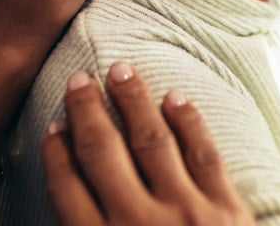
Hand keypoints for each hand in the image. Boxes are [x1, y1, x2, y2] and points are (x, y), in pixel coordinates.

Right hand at [42, 63, 254, 225]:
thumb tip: (69, 207)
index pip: (67, 189)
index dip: (56, 153)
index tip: (51, 124)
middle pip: (103, 154)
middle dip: (87, 112)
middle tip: (78, 79)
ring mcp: (186, 215)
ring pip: (152, 141)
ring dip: (133, 101)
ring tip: (121, 69)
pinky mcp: (228, 210)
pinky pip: (204, 153)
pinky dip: (188, 121)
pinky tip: (174, 96)